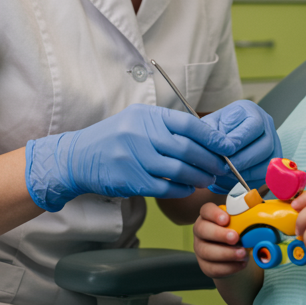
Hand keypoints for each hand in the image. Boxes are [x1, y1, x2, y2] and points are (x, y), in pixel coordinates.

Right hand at [25, 105, 236, 210]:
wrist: (78, 157)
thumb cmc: (114, 138)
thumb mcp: (137, 120)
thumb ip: (167, 125)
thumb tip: (206, 135)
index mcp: (147, 115)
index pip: (189, 124)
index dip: (212, 137)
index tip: (227, 146)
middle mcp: (140, 133)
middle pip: (187, 149)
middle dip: (210, 160)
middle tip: (221, 167)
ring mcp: (134, 157)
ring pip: (178, 170)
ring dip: (198, 177)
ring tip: (207, 179)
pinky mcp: (130, 180)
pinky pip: (164, 187)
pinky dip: (180, 189)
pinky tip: (187, 189)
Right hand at [193, 200, 249, 278]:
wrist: (236, 254)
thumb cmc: (238, 232)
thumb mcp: (242, 222)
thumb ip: (246, 216)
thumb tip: (259, 211)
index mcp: (209, 216)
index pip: (206, 210)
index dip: (214, 214)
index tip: (226, 219)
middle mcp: (201, 231)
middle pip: (202, 230)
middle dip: (219, 234)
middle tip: (236, 238)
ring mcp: (200, 249)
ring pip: (206, 251)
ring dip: (226, 253)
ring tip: (242, 253)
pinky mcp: (205, 266)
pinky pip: (213, 268)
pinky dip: (229, 267)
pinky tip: (241, 264)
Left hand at [203, 100, 280, 193]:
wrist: (220, 142)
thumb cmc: (215, 132)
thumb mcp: (209, 127)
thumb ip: (212, 134)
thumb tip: (219, 147)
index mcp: (250, 111)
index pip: (254, 125)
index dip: (239, 140)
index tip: (223, 151)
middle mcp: (266, 125)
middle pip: (265, 145)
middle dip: (242, 160)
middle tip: (224, 168)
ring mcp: (273, 144)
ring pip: (268, 162)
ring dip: (246, 172)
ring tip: (227, 174)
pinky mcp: (272, 163)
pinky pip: (266, 175)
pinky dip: (250, 179)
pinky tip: (235, 179)